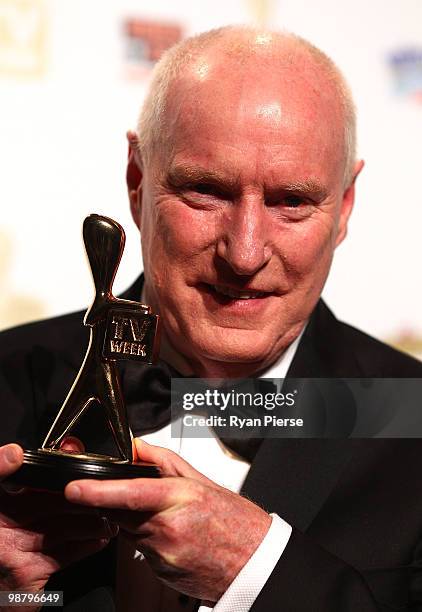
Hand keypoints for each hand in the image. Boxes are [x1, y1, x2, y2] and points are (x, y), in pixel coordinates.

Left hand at [0, 440, 117, 610]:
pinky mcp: (36, 570)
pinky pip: (65, 554)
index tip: (75, 462)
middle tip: (101, 487)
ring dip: (89, 520)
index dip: (54, 472)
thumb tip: (14, 452)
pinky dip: (85, 546)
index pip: (32, 481)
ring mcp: (25, 547)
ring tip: (109, 511)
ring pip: (64, 527)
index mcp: (1, 505)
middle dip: (79, 496)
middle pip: (53, 504)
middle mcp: (13, 523)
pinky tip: (100, 537)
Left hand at [65, 440, 270, 601]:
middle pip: (120, 512)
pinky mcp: (159, 573)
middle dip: (119, 501)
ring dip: (137, 520)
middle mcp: (168, 529)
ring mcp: (163, 555)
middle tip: (146, 498)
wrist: (254, 563)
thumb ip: (164, 460)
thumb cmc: (235, 521)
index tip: (75, 488)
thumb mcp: (202, 481)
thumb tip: (137, 446)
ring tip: (171, 518)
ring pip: (128, 531)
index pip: (131, 492)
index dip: (98, 491)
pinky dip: (147, 539)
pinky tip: (173, 536)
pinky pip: (140, 550)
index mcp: (181, 499)